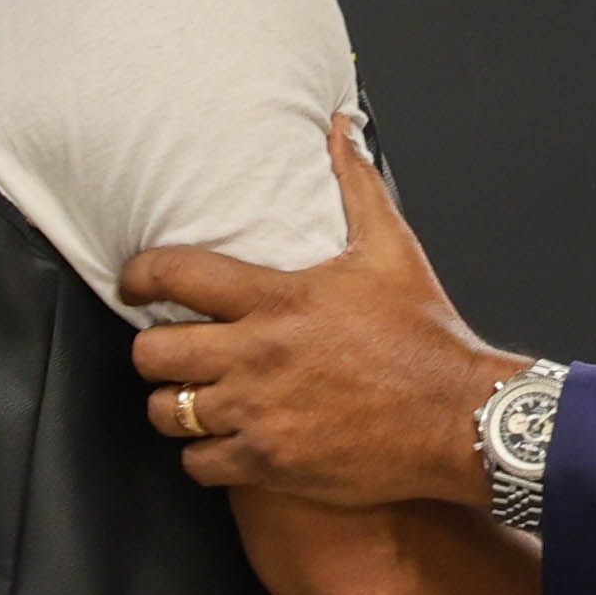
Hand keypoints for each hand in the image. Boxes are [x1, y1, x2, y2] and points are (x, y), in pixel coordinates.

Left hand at [125, 120, 515, 505]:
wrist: (460, 417)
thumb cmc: (427, 337)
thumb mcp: (391, 250)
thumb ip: (357, 184)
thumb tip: (343, 129)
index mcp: (279, 299)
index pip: (173, 275)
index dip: (139, 275)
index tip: (135, 283)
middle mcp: (258, 356)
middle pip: (152, 352)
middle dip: (154, 348)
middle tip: (170, 347)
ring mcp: (259, 414)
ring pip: (167, 411)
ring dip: (174, 403)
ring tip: (193, 397)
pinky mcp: (270, 463)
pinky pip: (199, 464)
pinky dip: (204, 455)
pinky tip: (223, 442)